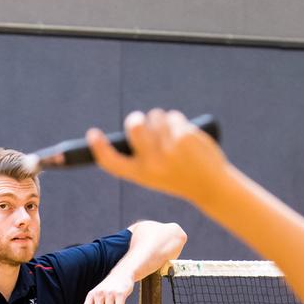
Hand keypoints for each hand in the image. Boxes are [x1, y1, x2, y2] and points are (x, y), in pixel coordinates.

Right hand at [85, 110, 227, 199]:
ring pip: (155, 116)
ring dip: (161, 120)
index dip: (99, 147)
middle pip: (134, 125)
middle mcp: (152, 162)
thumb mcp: (154, 174)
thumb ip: (141, 155)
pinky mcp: (184, 136)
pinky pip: (173, 116)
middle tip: (142, 122)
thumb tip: (133, 127)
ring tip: (172, 137)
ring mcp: (168, 148)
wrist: (211, 186)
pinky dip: (178, 122)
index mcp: (141, 175)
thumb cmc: (179, 178)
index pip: (112, 162)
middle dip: (137, 119)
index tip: (93, 134)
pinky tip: (186, 136)